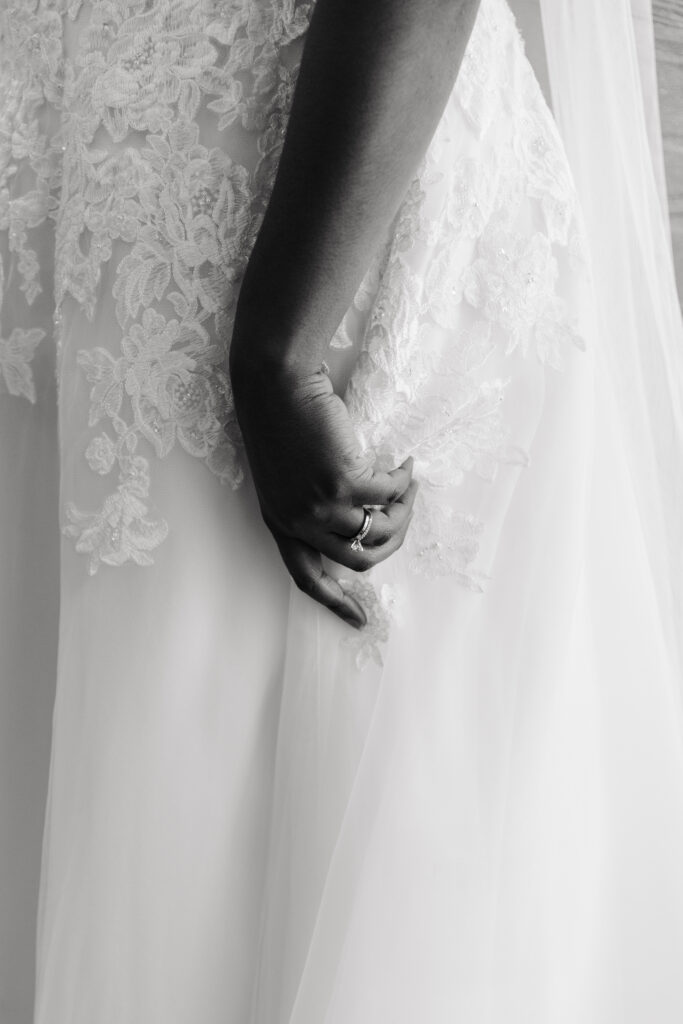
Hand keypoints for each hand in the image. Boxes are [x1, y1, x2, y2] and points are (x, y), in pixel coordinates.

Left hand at [231, 361, 416, 628]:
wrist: (276, 383)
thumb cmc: (281, 420)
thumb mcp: (285, 474)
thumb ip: (311, 502)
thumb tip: (359, 519)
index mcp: (280, 523)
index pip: (306, 578)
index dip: (336, 602)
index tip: (361, 620)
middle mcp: (299, 521)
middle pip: (356, 560)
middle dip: (390, 542)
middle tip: (403, 516)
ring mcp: (322, 504)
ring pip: (378, 531)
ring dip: (402, 513)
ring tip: (407, 487)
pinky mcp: (344, 481)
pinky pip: (388, 495)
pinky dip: (402, 484)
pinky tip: (404, 465)